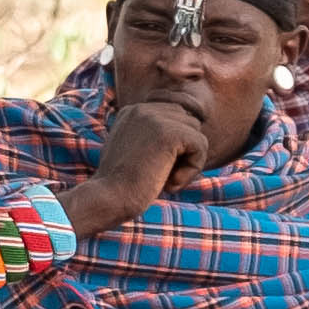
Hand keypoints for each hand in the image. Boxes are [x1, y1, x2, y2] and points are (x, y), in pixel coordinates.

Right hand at [69, 98, 211, 237]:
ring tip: (165, 180)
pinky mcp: (169, 133)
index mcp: (133, 111)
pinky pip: (201, 146)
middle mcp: (143, 109)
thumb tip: (185, 141)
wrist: (108, 199)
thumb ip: (152, 141)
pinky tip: (170, 184)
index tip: (154, 169)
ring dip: (188, 162)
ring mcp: (156, 118)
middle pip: (188, 123)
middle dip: (184, 151)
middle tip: (163, 176)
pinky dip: (192, 170)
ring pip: (196, 134)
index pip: (174, 118)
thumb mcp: (133, 155)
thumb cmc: (119, 187)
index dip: (174, 147)